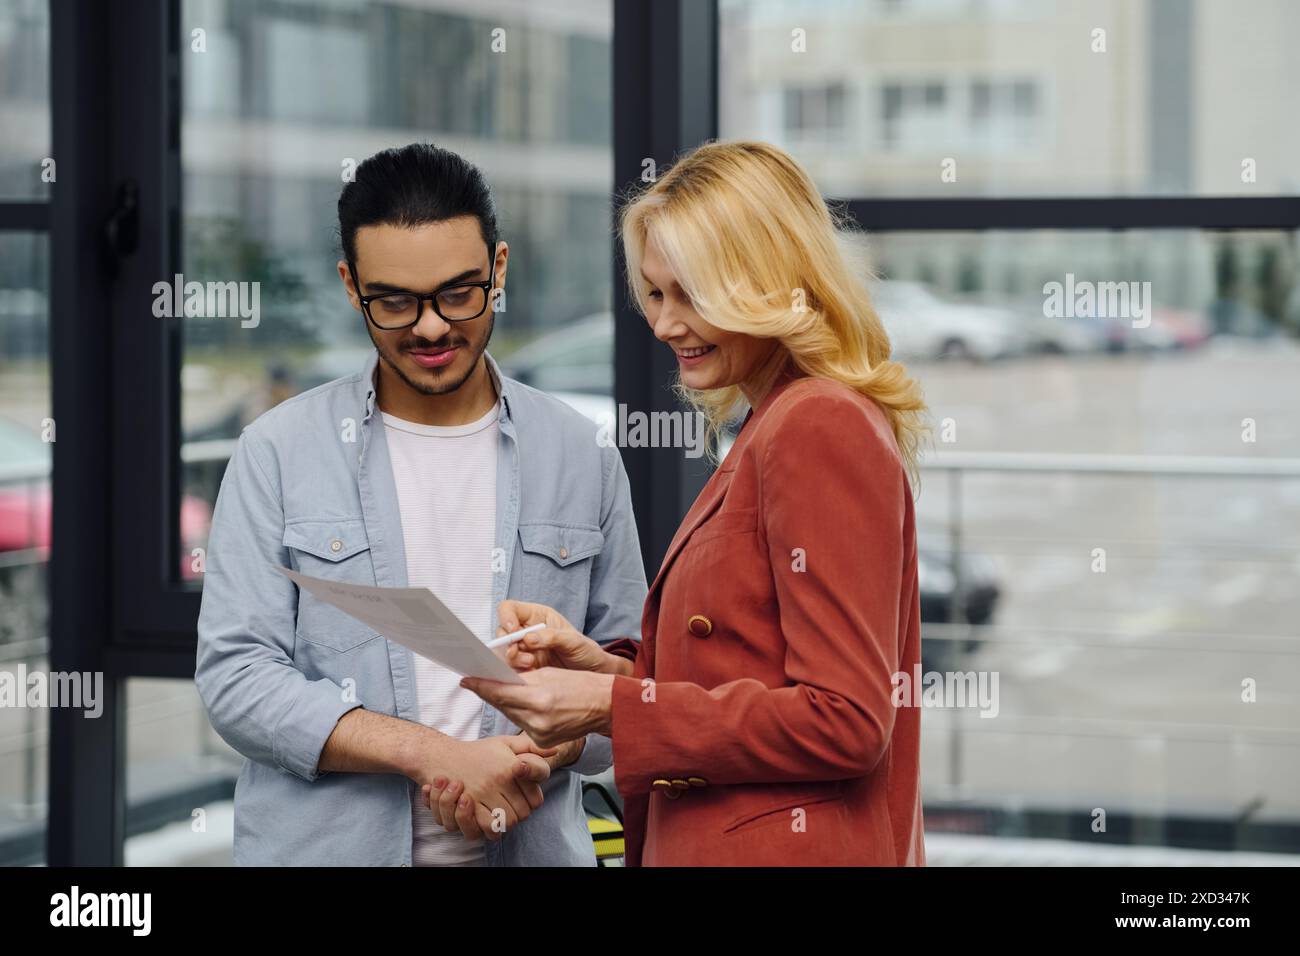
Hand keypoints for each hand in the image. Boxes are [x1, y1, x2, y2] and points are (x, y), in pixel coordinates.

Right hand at [417, 734, 555, 841]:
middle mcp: (496, 781)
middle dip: (519, 814)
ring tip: (499, 812)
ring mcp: (480, 794)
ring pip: (505, 824)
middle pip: (522, 815)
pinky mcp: (465, 806)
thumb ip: (532, 747)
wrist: (443, 756)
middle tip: (511, 806)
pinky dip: (489, 828)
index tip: (524, 797)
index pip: (535, 801)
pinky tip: (487, 818)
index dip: (532, 803)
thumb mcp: (506, 743)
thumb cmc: (479, 751)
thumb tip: (556, 749)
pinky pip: (484, 828)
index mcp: (509, 768)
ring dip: (505, 823)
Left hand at [460, 669, 614, 748]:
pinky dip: (521, 716)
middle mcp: (537, 720)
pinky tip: (523, 707)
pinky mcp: (544, 743)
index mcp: (539, 698)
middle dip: (491, 693)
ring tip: (502, 691)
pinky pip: (523, 727)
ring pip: (511, 716)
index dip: (480, 686)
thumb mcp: (550, 674)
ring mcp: (540, 735)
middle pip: (503, 706)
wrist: (606, 706)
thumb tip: (498, 680)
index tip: (466, 680)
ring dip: (506, 704)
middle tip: (477, 681)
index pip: (500, 693)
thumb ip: (522, 679)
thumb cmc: (581, 684)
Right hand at [497, 600, 627, 674]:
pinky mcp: (525, 668)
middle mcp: (526, 632)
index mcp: (537, 616)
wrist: (592, 674)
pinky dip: (516, 672)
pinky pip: (511, 669)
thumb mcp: (574, 641)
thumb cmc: (586, 651)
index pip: (510, 608)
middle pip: (502, 632)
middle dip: (507, 643)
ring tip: (530, 664)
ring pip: (504, 652)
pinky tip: (530, 673)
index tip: (512, 630)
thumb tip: (528, 638)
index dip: (506, 617)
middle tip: (520, 653)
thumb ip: (552, 637)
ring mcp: (524, 650)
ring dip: (512, 659)